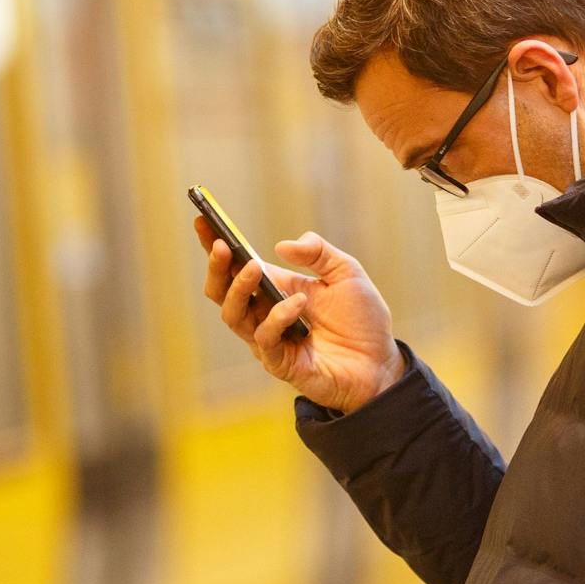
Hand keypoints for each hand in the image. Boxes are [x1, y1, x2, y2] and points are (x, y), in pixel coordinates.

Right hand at [196, 217, 404, 412]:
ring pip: (233, 316)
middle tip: (221, 245)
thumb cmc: (362, 320)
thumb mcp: (346, 273)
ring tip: (253, 266)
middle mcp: (265, 315)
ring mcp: (270, 341)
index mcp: (276, 289)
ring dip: (240, 288)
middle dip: (217, 267)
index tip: (203, 220)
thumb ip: (319, 252)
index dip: (216, 246)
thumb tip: (282, 246)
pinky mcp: (281, 363)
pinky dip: (279, 316)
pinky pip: (266, 339)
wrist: (381, 363)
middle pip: (222, 293)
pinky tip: (299, 302)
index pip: (237, 267)